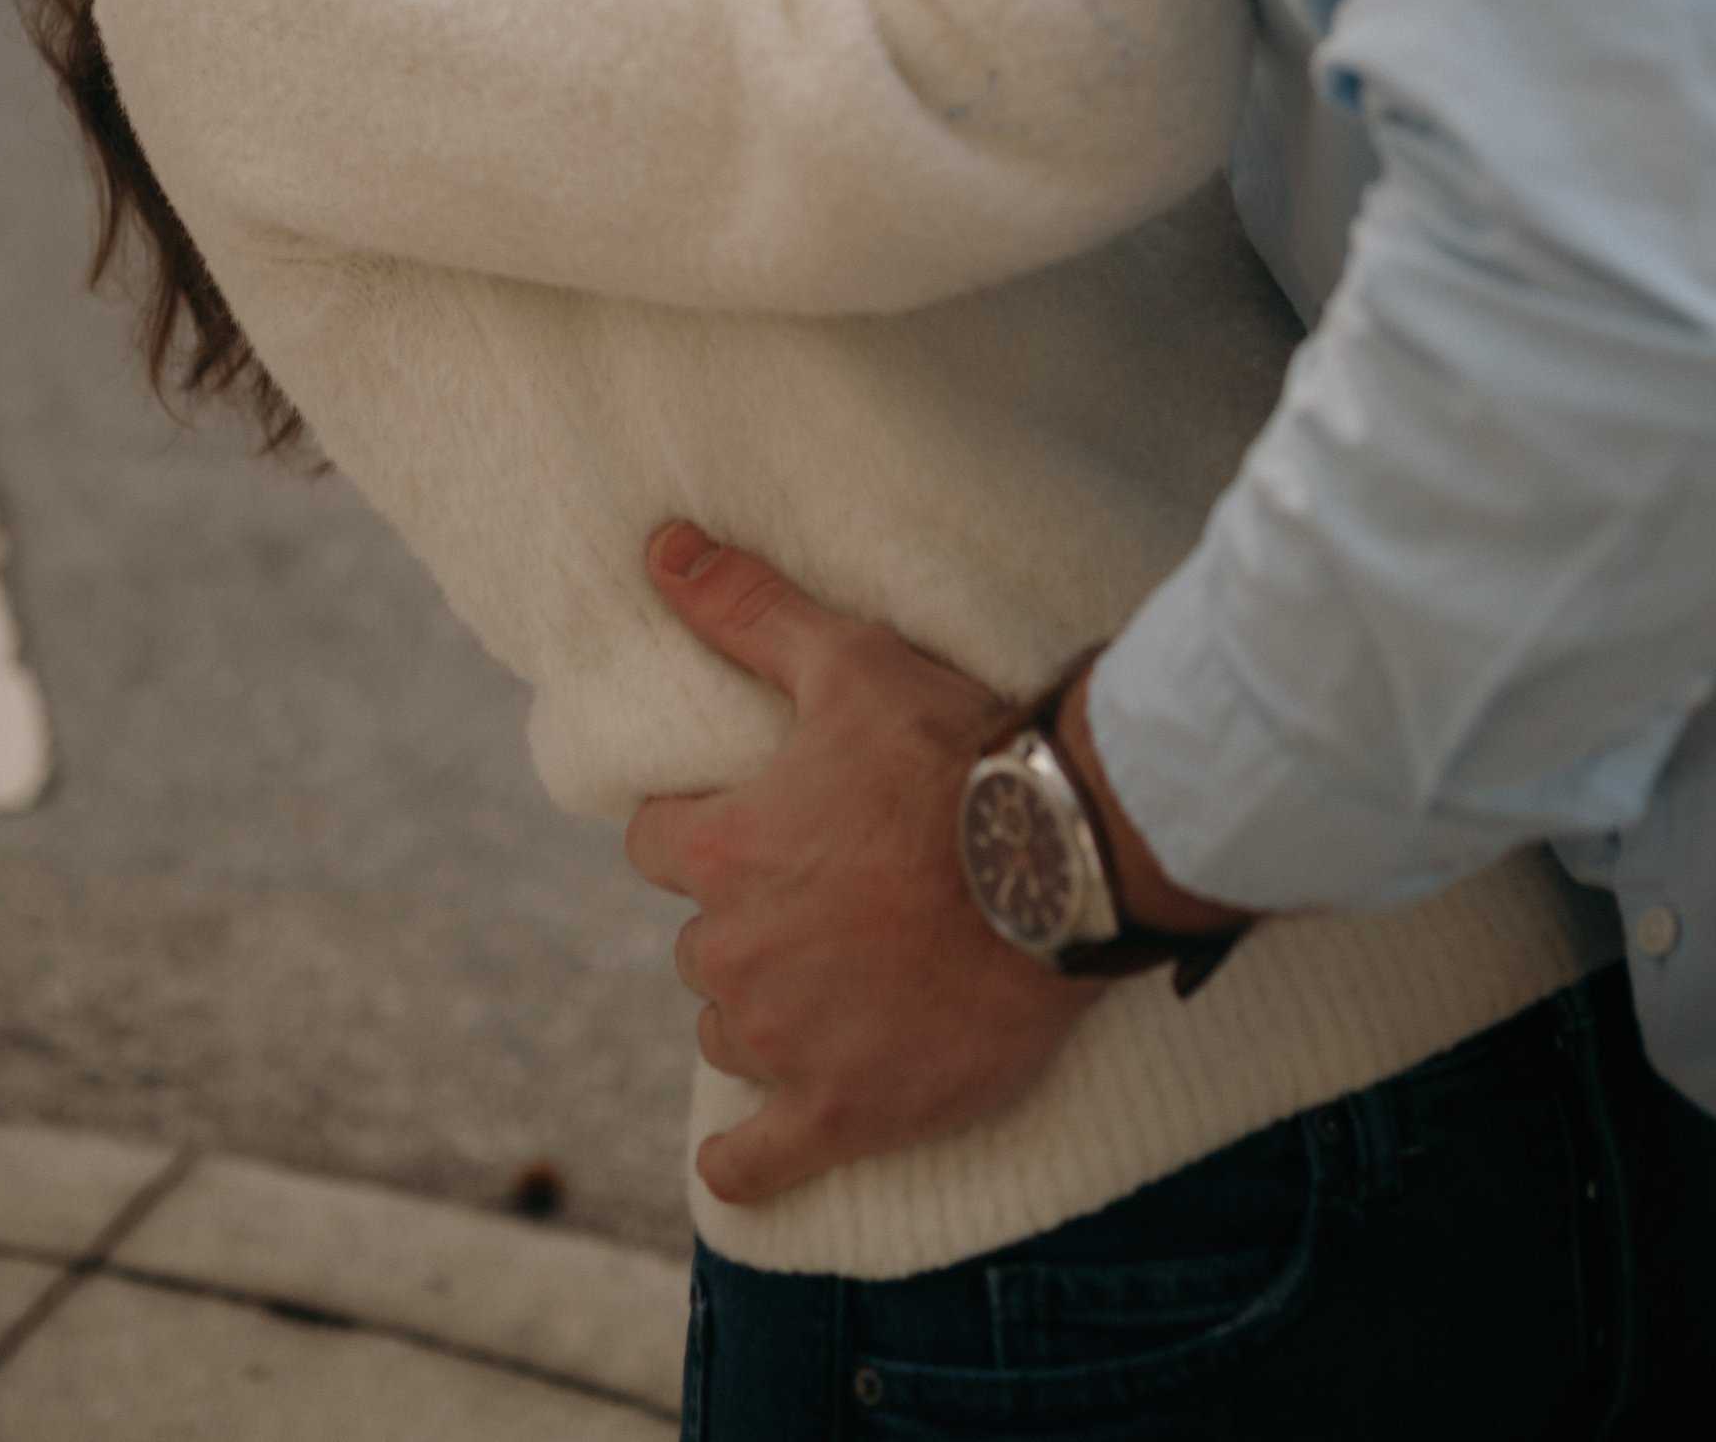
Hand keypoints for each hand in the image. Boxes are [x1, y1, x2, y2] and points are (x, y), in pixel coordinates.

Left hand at [624, 526, 1095, 1203]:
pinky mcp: (846, 1111)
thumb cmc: (954, 755)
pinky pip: (762, 1162)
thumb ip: (745, 609)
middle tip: (824, 902)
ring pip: (728, 1035)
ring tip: (835, 988)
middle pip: (699, 947)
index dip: (699, 829)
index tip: (752, 824)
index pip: (656, 843)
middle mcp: (735, 952)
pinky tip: (739, 1169)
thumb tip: (658, 546)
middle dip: (745, 924)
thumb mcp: (847, 661)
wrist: (1060, 867)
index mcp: (722, 849)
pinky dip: (746, 1168)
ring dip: (764, 1015)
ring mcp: (789, 1041)